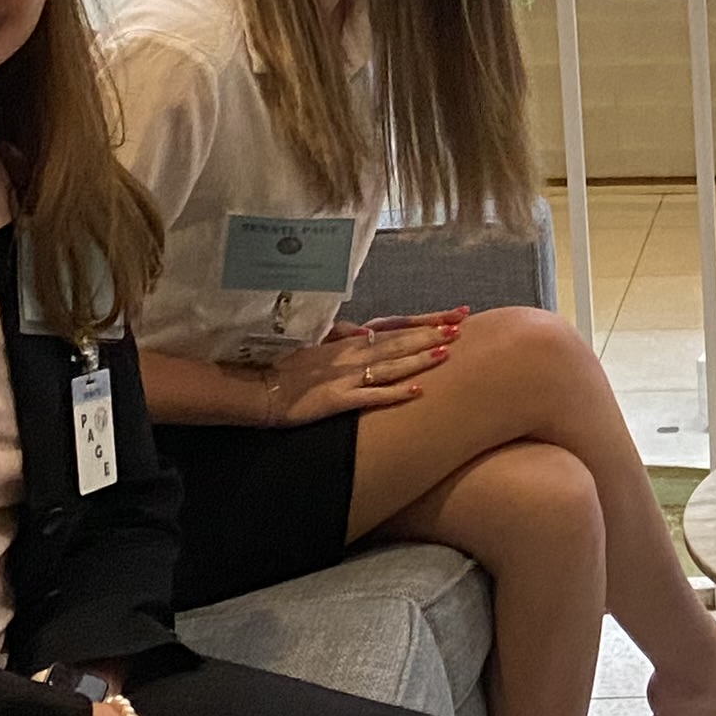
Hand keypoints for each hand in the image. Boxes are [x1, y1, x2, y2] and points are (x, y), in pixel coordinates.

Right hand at [257, 309, 463, 425]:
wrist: (257, 389)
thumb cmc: (283, 369)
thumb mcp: (315, 348)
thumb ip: (341, 340)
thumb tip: (361, 333)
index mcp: (345, 341)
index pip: (392, 328)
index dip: (422, 323)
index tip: (450, 317)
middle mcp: (348, 355)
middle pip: (396, 343)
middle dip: (428, 336)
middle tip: (458, 329)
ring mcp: (343, 376)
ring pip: (389, 366)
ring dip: (418, 360)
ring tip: (446, 353)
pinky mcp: (336, 399)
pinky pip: (371, 396)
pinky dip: (395, 393)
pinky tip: (417, 391)